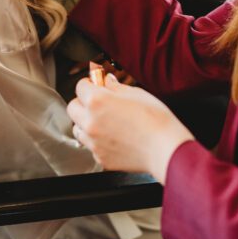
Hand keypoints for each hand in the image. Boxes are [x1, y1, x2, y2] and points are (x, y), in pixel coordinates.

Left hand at [67, 74, 193, 182]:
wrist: (165, 148)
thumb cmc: (155, 119)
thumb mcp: (135, 93)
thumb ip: (115, 86)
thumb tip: (105, 81)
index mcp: (97, 101)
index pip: (80, 86)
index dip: (90, 83)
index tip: (96, 85)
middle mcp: (90, 122)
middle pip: (72, 107)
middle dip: (83, 102)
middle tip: (99, 102)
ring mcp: (93, 142)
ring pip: (77, 128)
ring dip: (86, 122)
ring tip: (105, 121)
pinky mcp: (100, 157)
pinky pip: (90, 146)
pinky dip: (97, 140)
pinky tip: (114, 137)